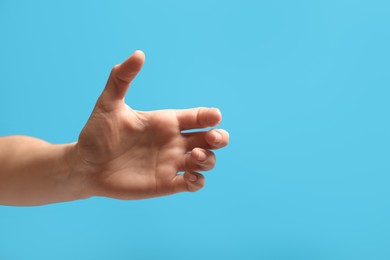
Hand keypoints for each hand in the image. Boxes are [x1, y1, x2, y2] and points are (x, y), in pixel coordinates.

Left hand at [76, 51, 228, 199]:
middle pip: (210, 139)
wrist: (85, 165)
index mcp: (166, 122)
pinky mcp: (166, 184)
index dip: (211, 116)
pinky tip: (188, 177)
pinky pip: (192, 184)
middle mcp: (173, 142)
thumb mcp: (108, 103)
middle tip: (212, 138)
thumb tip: (139, 53)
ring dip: (208, 160)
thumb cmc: (97, 133)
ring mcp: (171, 164)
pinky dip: (198, 181)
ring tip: (193, 156)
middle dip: (219, 138)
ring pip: (205, 161)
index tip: (213, 117)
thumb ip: (121, 78)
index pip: (198, 117)